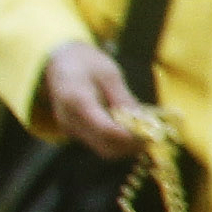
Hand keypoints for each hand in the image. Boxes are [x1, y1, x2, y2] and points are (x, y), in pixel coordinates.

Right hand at [35, 39, 144, 159]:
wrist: (58, 61)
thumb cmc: (86, 63)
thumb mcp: (109, 74)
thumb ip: (123, 99)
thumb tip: (143, 121)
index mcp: (76, 100)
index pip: (105, 129)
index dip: (130, 136)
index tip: (152, 134)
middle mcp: (69, 119)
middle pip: (106, 146)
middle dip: (132, 145)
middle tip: (154, 136)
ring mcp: (70, 128)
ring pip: (104, 149)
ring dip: (127, 146)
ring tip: (145, 132)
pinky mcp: (74, 132)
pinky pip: (100, 143)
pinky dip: (118, 141)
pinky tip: (130, 129)